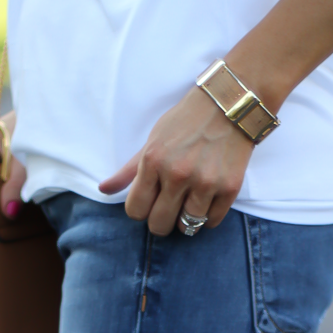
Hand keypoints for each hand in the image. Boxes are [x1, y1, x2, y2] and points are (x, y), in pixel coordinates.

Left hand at [99, 87, 253, 235]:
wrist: (227, 105)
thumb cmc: (185, 123)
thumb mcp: (153, 142)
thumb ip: (129, 171)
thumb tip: (104, 190)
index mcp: (153, 162)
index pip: (135, 211)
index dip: (141, 210)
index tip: (150, 202)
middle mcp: (177, 174)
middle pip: (159, 225)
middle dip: (161, 221)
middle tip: (169, 209)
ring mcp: (204, 182)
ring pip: (188, 227)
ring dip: (186, 220)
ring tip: (190, 203)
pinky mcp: (229, 188)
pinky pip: (212, 221)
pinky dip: (208, 216)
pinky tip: (207, 200)